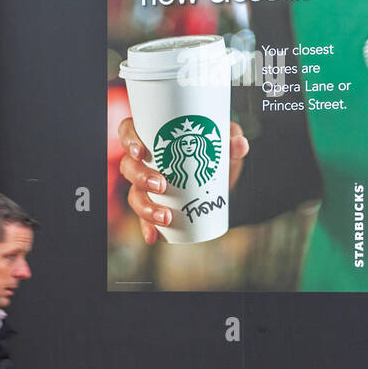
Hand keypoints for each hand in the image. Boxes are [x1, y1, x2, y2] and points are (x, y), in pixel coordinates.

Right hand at [118, 117, 248, 244]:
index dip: (129, 141)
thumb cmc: (214, 149)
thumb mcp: (222, 142)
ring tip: (165, 216)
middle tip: (161, 186)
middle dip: (140, 178)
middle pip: (128, 166)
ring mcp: (144, 185)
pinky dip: (147, 228)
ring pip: (134, 194)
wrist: (219, 176)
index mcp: (151, 136)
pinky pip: (143, 217)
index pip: (128, 132)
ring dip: (145, 207)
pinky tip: (154, 236)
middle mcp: (142, 161)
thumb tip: (238, 144)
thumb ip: (230, 139)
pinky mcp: (153, 205)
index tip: (142, 152)